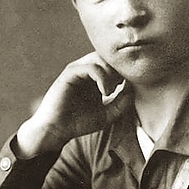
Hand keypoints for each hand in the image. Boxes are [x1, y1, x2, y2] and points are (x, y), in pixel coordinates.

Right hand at [16, 52, 132, 157]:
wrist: (56, 130)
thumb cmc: (78, 123)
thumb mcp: (106, 115)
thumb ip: (121, 104)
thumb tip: (132, 89)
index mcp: (94, 78)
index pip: (113, 65)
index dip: (124, 73)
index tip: (128, 88)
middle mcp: (85, 71)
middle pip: (108, 58)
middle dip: (118, 71)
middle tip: (120, 87)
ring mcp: (77, 70)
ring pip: (100, 59)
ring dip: (110, 74)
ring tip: (110, 92)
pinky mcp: (70, 74)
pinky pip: (90, 67)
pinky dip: (102, 77)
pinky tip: (104, 92)